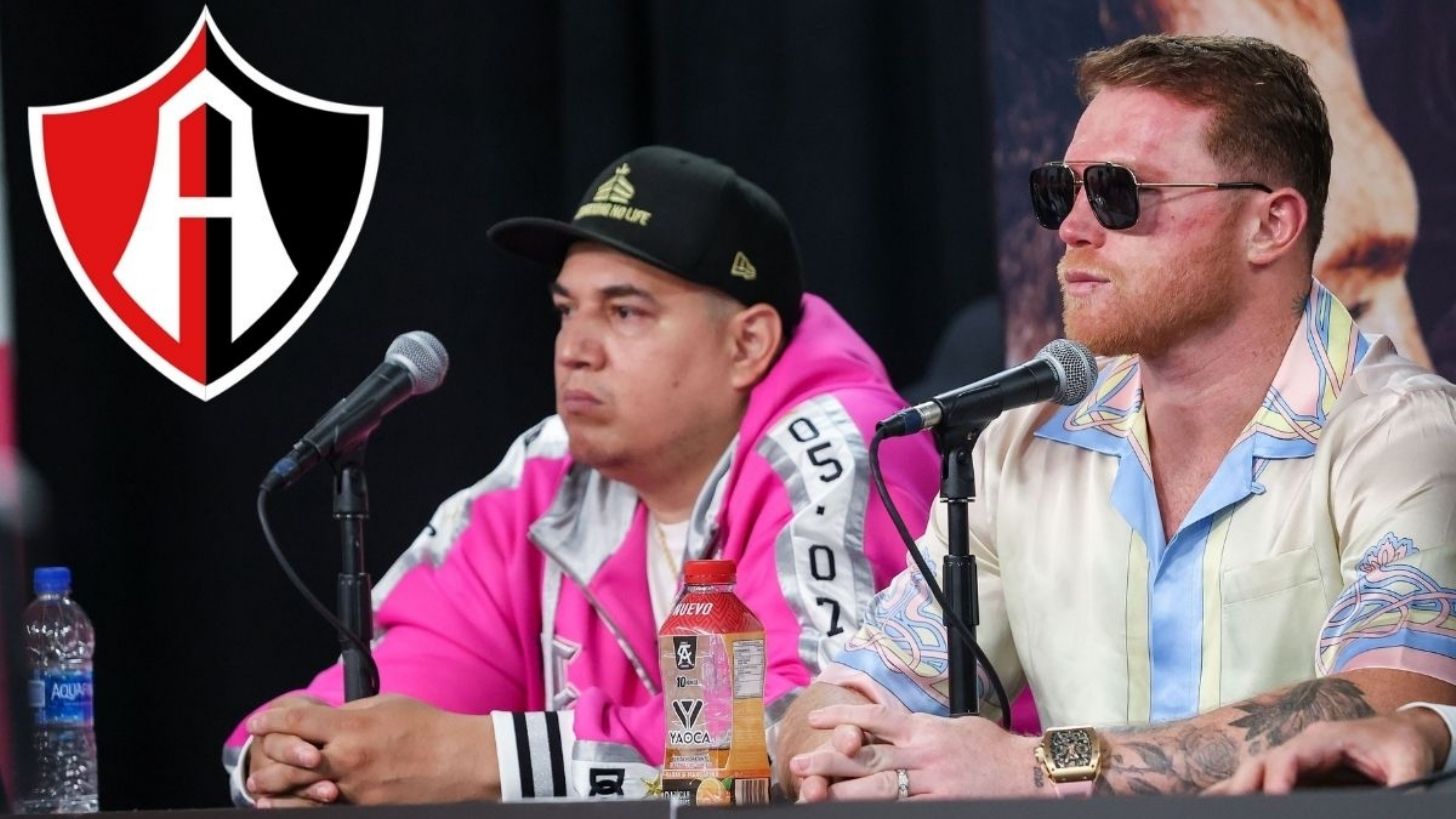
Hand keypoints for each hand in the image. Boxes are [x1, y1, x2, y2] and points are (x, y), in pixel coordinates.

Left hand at [247, 693, 499, 804]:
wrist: (459, 762)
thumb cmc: (427, 728)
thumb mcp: (387, 706)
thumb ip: (350, 714)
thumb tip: (324, 718)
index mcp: (352, 728)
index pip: (297, 722)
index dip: (271, 720)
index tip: (258, 722)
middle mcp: (347, 760)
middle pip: (289, 762)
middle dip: (266, 760)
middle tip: (253, 761)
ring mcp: (355, 790)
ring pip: (301, 793)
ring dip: (276, 791)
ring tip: (261, 788)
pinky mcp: (365, 808)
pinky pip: (326, 810)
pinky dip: (305, 806)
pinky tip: (292, 805)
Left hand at [789, 703, 1041, 800]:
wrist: (1027, 772)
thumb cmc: (990, 749)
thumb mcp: (951, 725)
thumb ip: (918, 727)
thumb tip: (890, 726)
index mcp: (923, 728)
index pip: (875, 718)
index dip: (842, 717)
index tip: (815, 719)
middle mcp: (922, 753)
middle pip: (866, 756)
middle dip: (829, 761)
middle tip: (798, 766)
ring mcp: (930, 782)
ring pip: (879, 786)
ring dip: (844, 791)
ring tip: (814, 794)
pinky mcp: (941, 804)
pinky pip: (903, 807)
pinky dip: (880, 809)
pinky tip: (857, 812)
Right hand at [1205, 710, 1447, 794]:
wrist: (1406, 730)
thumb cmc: (1405, 745)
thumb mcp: (1411, 765)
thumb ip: (1402, 786)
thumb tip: (1399, 804)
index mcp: (1326, 738)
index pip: (1291, 755)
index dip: (1277, 776)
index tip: (1272, 798)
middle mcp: (1303, 745)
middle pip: (1262, 762)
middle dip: (1242, 785)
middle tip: (1229, 808)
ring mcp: (1296, 757)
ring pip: (1254, 771)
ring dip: (1230, 789)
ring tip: (1205, 806)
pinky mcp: (1296, 772)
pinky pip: (1261, 779)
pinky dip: (1237, 790)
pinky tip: (1217, 801)